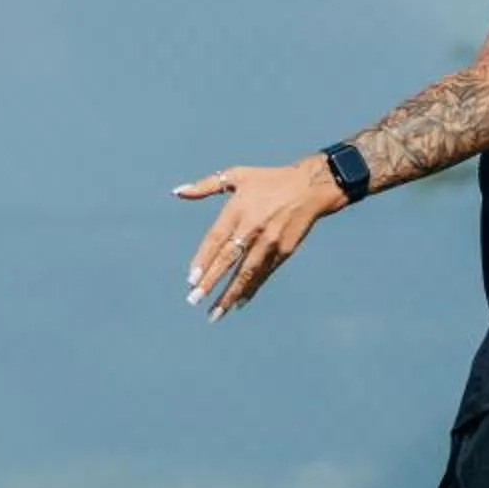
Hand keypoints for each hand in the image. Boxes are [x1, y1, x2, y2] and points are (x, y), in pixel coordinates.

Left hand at [174, 158, 345, 321]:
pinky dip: (251, 288)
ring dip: (230, 293)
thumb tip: (178, 192)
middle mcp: (253, 227)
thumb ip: (206, 185)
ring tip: (215, 312)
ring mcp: (270, 241)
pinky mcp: (284, 250)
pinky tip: (239, 302)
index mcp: (239, 209)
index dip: (203, 259)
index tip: (191, 279)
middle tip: (194, 300)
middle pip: (228, 259)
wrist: (310, 187)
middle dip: (211, 282)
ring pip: (247, 272)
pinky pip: (264, 273)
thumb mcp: (237, 175)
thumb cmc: (269, 179)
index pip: (216, 239)